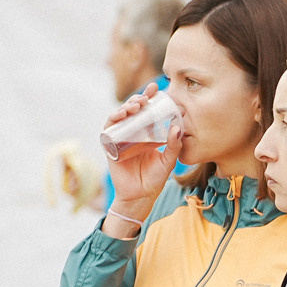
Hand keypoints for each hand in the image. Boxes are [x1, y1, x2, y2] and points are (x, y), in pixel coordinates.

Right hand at [100, 89, 179, 226]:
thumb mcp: (168, 161)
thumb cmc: (154, 179)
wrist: (140, 197)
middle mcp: (132, 134)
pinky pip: (109, 129)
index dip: (150, 98)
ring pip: (120, 116)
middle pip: (132, 110)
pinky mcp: (111, 147)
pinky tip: (121, 115)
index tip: (157, 89)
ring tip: (136, 105)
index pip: (147, 112)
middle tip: (146, 97)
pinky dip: (113, 120)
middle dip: (137, 100)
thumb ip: (174, 145)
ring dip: (126, 107)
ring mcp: (120, 139)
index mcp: (146, 134)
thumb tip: (177, 127)